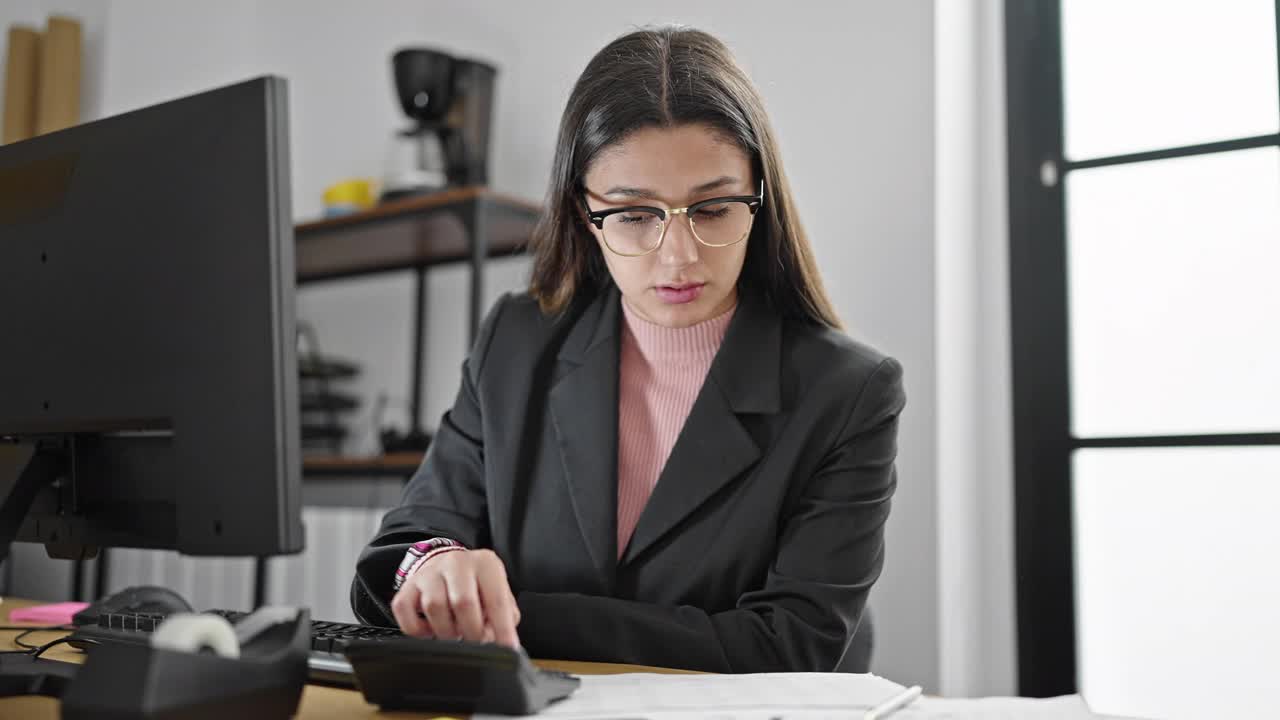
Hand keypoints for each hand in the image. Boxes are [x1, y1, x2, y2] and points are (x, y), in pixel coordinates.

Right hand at [390, 548, 520, 647]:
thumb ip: (504, 617)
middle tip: (475, 644)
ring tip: (454, 636)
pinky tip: (430, 631)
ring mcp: (429, 573)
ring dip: (445, 631)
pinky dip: (416, 629)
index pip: (496, 599)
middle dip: (471, 632)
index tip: (506, 649)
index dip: (502, 628)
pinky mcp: (407, 586)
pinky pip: (405, 611)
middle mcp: (457, 563)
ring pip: (434, 606)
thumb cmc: (477, 587)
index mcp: (485, 564)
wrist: (445, 566)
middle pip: (463, 602)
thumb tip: (499, 641)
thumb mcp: (498, 594)